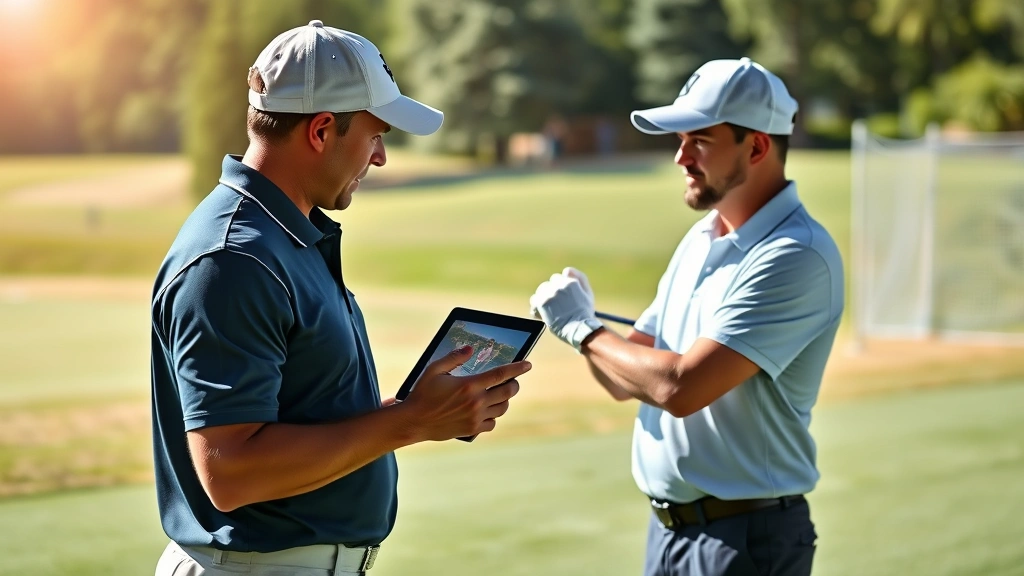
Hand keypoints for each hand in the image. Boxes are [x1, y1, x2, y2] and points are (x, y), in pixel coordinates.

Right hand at [401, 346, 529, 440]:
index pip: (501, 374)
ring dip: (505, 399)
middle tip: (512, 381)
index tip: (528, 364)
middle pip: (508, 392)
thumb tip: (470, 349)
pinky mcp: (472, 429)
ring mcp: (475, 417)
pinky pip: (492, 423)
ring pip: (503, 408)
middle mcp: (476, 402)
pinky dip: (493, 416)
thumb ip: (454, 357)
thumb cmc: (423, 393)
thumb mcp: (434, 370)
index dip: (517, 368)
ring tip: (499, 394)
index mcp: (469, 385)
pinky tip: (487, 411)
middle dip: (514, 384)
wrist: (414, 421)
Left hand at [530, 272, 601, 350]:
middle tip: (554, 305)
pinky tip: (542, 314)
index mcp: (570, 282)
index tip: (560, 298)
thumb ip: (580, 278)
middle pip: (547, 284)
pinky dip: (536, 308)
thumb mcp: (588, 293)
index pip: (557, 278)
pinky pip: (534, 301)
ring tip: (549, 310)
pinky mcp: (542, 303)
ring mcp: (549, 294)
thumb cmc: (585, 313)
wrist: (579, 329)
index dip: (558, 288)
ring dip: (543, 299)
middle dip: (550, 293)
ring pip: (540, 292)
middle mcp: (559, 286)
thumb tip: (566, 270)